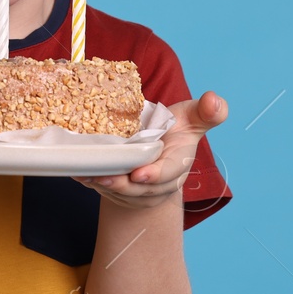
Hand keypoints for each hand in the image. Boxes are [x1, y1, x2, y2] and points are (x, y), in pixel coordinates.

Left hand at [73, 91, 226, 210]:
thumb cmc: (174, 132)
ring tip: (87, 174)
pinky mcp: (120, 193)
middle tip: (104, 176)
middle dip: (122, 185)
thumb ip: (205, 112)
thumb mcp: (190, 118)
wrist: (157, 153)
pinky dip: (90, 182)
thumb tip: (214, 100)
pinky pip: (103, 191)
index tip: (139, 174)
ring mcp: (138, 191)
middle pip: (140, 189)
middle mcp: (159, 183)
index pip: (168, 173)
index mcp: (178, 164)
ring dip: (103, 185)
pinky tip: (78, 173)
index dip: (154, 176)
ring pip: (120, 193)